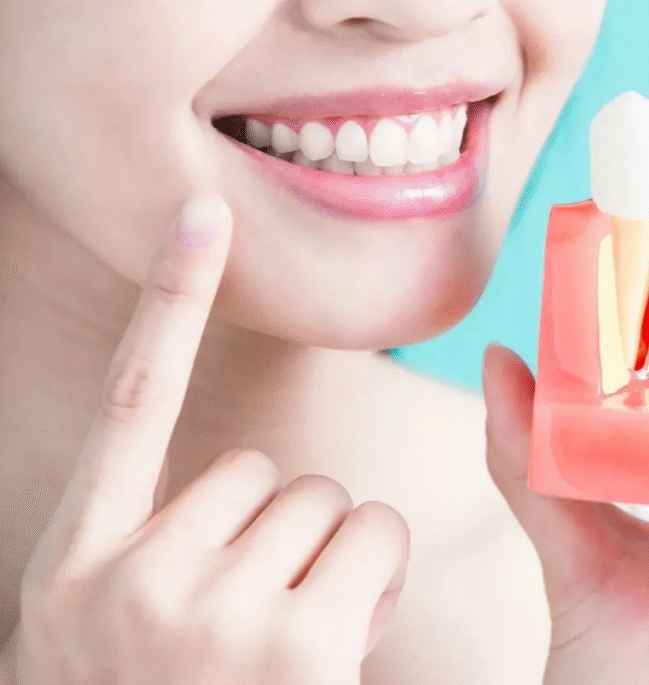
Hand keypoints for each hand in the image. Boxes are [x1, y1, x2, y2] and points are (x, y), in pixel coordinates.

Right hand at [6, 191, 408, 684]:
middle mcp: (131, 574)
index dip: (170, 297)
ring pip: (325, 502)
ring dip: (328, 560)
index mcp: (75, 560)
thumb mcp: (108, 631)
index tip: (199, 212)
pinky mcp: (291, 644)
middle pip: (266, 471)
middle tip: (258, 616)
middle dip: (284, 531)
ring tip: (288, 642)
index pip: (132, 399)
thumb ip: (161, 547)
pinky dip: (367, 580)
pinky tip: (327, 651)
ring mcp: (208, 612)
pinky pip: (368, 539)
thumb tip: (259, 491)